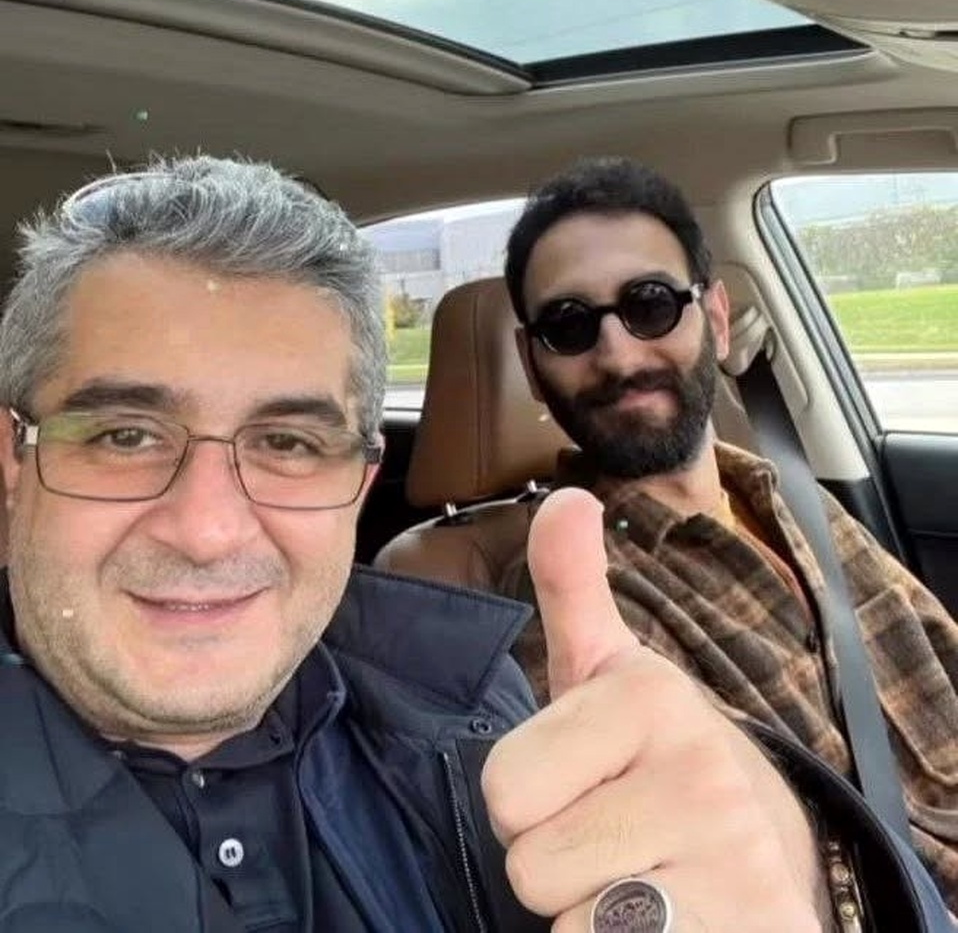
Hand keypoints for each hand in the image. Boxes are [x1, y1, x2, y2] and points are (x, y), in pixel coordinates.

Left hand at [481, 487, 827, 931]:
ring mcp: (732, 857)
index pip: (504, 790)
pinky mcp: (752, 925)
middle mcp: (700, 769)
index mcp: (647, 696)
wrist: (763, 843)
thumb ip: (571, 589)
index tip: (584, 780)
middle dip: (556, 858)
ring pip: (565, 919)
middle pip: (527, 863)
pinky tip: (671, 918)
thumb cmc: (655, 756)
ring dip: (589, 910)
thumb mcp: (609, 673)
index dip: (529, 800)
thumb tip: (562, 499)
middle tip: (612, 833)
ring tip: (642, 874)